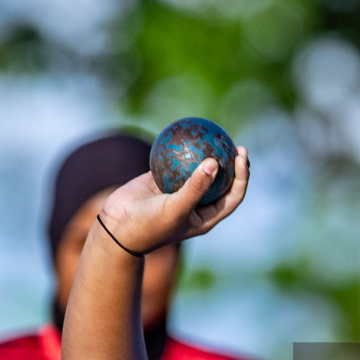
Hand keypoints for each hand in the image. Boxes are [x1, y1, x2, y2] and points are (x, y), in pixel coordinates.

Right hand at [97, 147, 250, 253]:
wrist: (117, 227)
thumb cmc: (150, 224)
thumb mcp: (176, 208)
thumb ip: (196, 188)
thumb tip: (215, 163)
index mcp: (206, 216)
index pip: (233, 196)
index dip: (242, 178)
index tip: (242, 157)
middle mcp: (196, 204)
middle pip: (222, 182)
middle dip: (232, 164)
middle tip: (236, 145)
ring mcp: (179, 192)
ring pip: (198, 170)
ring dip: (208, 154)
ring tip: (214, 135)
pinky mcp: (162, 181)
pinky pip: (174, 161)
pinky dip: (178, 150)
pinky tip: (183, 132)